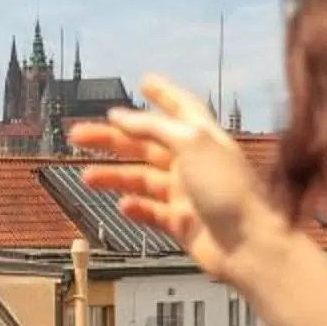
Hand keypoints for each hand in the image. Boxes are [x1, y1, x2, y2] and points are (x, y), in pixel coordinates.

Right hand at [72, 77, 286, 285]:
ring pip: (141, 179)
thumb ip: (153, 128)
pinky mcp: (181, 224)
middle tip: (78, 135)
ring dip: (114, 176)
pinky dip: (135, 207)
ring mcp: (186, 194)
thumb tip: (120, 116)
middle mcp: (192, 163)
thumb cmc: (228, 190)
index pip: (180, 107)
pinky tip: (123, 205)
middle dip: (112, 138)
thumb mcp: (191, 144)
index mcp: (200, 137)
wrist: (248, 245)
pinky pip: (151, 211)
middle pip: (146, 144)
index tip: (143, 81)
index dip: (162, 93)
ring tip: (87, 177)